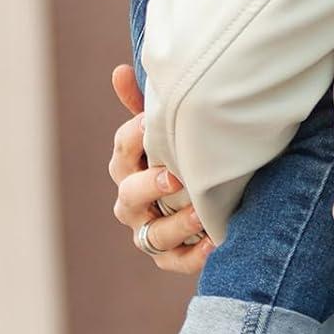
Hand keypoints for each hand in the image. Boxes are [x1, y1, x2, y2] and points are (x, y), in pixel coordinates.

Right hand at [109, 64, 211, 273]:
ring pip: (151, 235)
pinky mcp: (170, 258)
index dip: (135, 137)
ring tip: (201, 212)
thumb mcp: (167, 129)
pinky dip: (194, 255)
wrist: (211, 193)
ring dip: (176, 223)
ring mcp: (148, 232)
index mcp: (128, 166)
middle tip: (174, 176)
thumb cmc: (183, 153)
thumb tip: (119, 70)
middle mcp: (132, 202)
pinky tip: (214, 242)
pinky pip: (176, 262)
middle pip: (128, 196)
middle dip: (149, 186)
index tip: (153, 122)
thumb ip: (147, 104)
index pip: (121, 151)